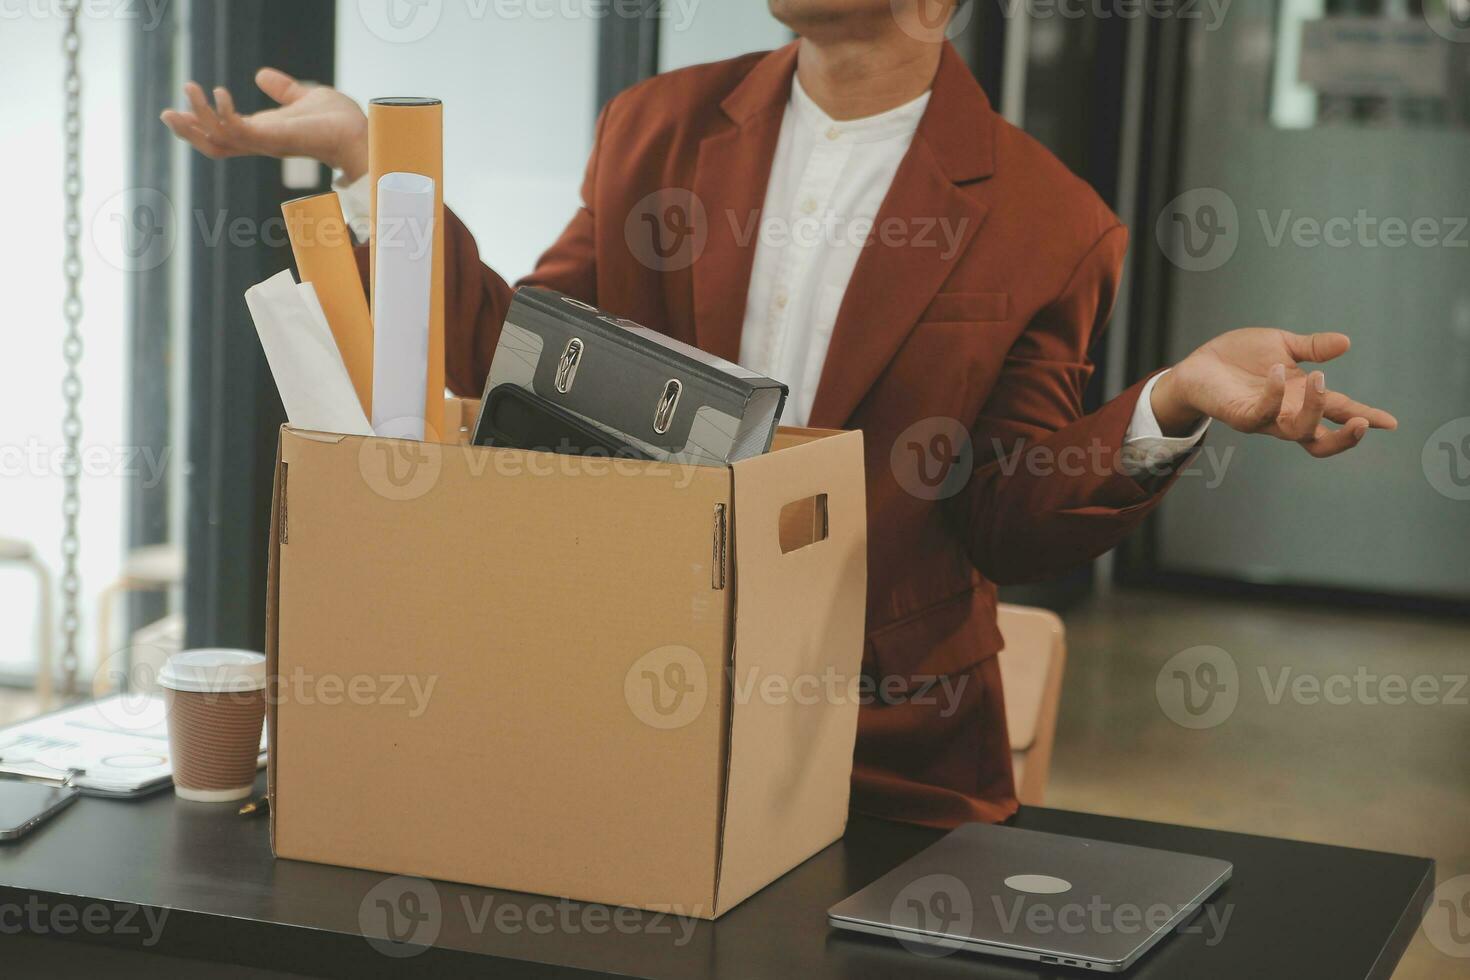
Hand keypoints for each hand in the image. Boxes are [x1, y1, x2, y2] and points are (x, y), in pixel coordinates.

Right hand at [160, 68, 368, 180]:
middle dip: (187, 131)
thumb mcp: (303, 97)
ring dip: (199, 116)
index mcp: (263, 133)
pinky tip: (220, 94)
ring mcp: (266, 143)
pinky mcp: (274, 139)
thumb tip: (261, 75)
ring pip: (219, 139)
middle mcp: (261, 142)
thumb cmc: (337, 121)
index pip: (223, 134)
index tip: (176, 109)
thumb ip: (282, 90)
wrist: (359, 131)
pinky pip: (240, 131)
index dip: (199, 124)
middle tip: (166, 112)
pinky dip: (225, 115)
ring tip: (189, 88)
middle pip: (213, 144)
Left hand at [1152, 328, 1396, 457]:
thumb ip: (1313, 348)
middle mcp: (1286, 414)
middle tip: (1359, 420)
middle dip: (1344, 437)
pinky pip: (1262, 414)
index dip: (1365, 418)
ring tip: (1320, 378)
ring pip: (1297, 432)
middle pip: (1321, 442)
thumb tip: (1347, 342)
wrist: (1198, 365)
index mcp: (1302, 399)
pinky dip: (1275, 394)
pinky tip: (1278, 371)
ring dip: (1315, 409)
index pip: (1338, 412)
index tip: (1391, 423)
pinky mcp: (1240, 415)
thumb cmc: (1240, 358)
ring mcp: (1264, 418)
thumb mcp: (1282, 346)